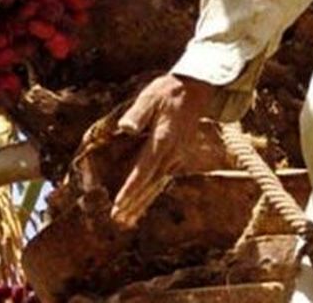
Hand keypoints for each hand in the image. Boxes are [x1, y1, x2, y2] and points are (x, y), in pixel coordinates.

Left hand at [110, 73, 215, 227]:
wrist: (195, 90)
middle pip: (151, 183)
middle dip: (134, 203)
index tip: (119, 203)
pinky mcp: (178, 157)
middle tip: (117, 219)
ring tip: (126, 221)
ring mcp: (177, 156)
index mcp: (163, 139)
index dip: (131, 187)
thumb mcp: (150, 96)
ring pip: (157, 185)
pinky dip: (150, 194)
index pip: (144, 169)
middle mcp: (172, 152)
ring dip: (141, 203)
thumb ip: (137, 113)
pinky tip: (141, 205)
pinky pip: (162, 179)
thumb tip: (125, 127)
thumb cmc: (167, 92)